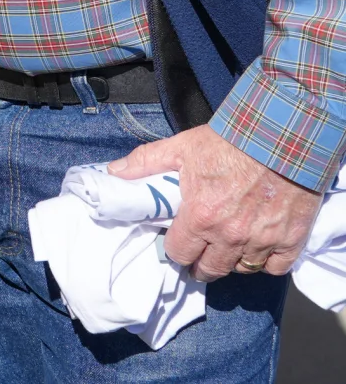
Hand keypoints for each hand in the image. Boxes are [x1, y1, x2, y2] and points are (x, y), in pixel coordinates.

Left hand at [109, 125, 322, 280]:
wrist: (280, 136)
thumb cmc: (229, 142)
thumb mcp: (180, 147)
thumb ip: (145, 162)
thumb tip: (114, 172)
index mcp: (201, 217)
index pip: (179, 253)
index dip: (175, 250)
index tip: (177, 244)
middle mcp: (231, 236)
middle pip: (210, 270)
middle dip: (201, 265)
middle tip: (199, 255)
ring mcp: (263, 240)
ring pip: (242, 270)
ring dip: (232, 262)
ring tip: (226, 249)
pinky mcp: (291, 239)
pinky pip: (276, 267)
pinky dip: (266, 262)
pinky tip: (257, 249)